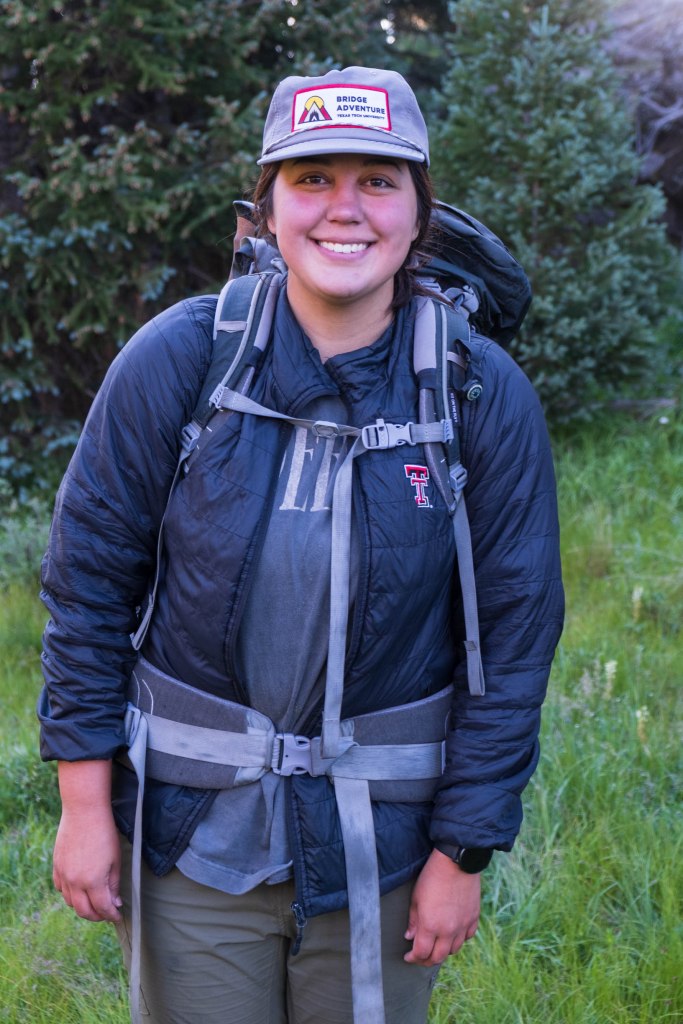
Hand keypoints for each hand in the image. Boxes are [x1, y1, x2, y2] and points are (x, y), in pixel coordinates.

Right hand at [53, 760, 122, 923]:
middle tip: (106, 914)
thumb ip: (114, 884)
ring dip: (82, 907)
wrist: (84, 811)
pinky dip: (69, 894)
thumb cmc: (105, 833)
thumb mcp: (116, 859)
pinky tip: (78, 890)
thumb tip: (114, 903)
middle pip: (83, 911)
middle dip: (96, 916)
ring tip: (93, 903)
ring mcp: (63, 874)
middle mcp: (75, 882)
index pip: (102, 908)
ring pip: (70, 902)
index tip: (117, 916)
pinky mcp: (56, 865)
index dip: (111, 915)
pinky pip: (60, 888)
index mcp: (93, 882)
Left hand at [403, 848, 480, 965]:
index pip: (421, 953)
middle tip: (420, 957)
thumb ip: (413, 920)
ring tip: (436, 946)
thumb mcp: (416, 897)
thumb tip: (410, 936)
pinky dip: (459, 939)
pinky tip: (452, 934)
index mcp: (431, 925)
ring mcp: (463, 925)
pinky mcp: (473, 918)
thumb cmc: (432, 876)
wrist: (456, 862)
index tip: (408, 956)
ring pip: (454, 950)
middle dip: (426, 960)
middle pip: (438, 957)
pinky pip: (467, 937)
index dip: (413, 958)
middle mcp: (448, 930)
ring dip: (443, 951)